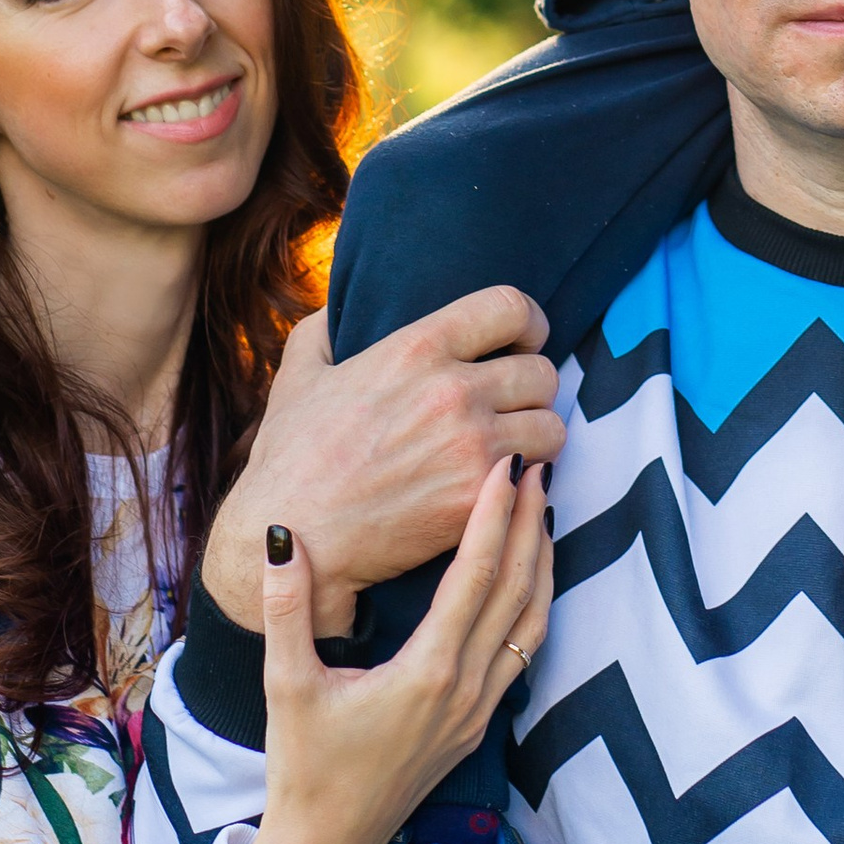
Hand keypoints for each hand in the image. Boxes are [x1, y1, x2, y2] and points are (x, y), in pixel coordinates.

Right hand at [206, 289, 565, 626]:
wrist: (294, 536)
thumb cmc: (291, 457)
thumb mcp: (299, 373)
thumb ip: (325, 327)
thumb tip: (341, 307)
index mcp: (416, 348)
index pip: (509, 307)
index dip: (528, 322)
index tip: (524, 340)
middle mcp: (452, 391)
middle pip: (542, 372)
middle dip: (531, 388)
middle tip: (511, 404)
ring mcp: (471, 448)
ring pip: (552, 428)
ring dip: (535, 437)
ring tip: (510, 445)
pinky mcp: (478, 500)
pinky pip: (539, 479)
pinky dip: (526, 482)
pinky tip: (501, 484)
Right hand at [245, 458, 554, 843]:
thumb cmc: (303, 767)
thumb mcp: (284, 685)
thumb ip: (286, 610)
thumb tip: (281, 539)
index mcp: (427, 672)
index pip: (476, 577)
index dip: (496, 517)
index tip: (507, 468)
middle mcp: (465, 688)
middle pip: (517, 591)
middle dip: (531, 525)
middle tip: (538, 467)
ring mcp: (478, 710)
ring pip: (531, 623)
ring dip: (541, 565)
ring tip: (544, 513)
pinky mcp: (477, 725)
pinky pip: (522, 652)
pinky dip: (532, 606)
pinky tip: (527, 581)